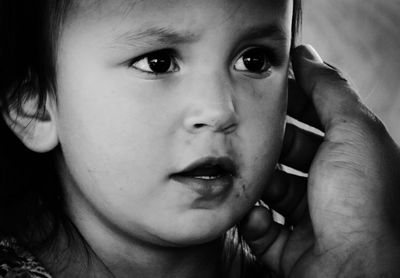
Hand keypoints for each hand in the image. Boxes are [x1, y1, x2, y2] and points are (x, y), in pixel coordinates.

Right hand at [240, 45, 399, 277]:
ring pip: (269, 189)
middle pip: (288, 153)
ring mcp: (308, 218)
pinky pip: (260, 225)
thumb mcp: (354, 132)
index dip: (293, 101)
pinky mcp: (288, 247)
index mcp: (351, 158)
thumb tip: (307, 55)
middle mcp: (330, 187)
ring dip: (256, 182)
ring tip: (245, 174)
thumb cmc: (362, 206)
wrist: (354, 271)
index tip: (265, 88)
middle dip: (267, 141)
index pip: (316, 118)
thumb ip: (330, 90)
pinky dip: (253, 218)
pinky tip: (256, 213)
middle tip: (247, 130)